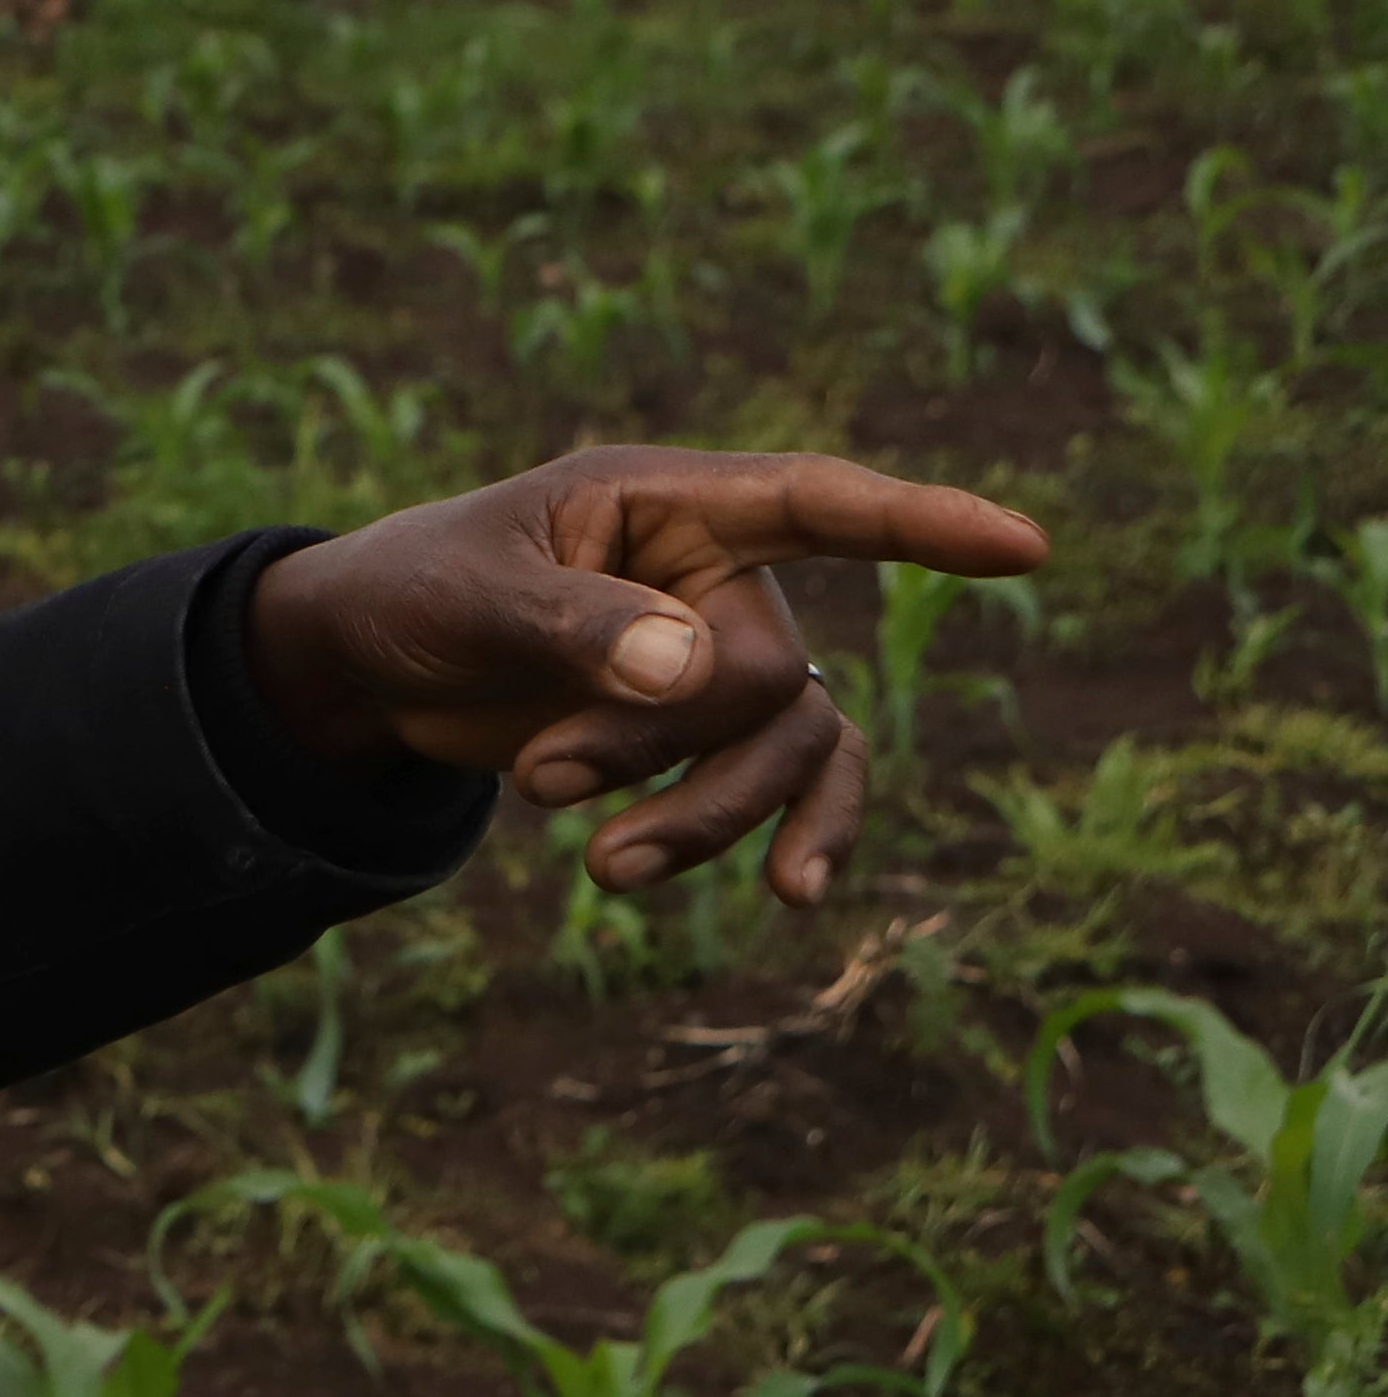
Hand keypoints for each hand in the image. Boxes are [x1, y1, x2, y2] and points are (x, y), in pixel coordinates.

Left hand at [237, 445, 1047, 907]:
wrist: (370, 663)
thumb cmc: (416, 593)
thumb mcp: (474, 597)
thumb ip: (577, 627)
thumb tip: (693, 669)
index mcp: (665, 502)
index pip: (816, 501)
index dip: (920, 522)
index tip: (1025, 547)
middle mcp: (717, 572)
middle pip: (766, 673)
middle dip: (662, 745)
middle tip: (542, 779)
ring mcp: (722, 652)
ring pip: (785, 743)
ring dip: (706, 814)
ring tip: (600, 871)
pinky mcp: (708, 728)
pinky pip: (794, 778)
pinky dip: (794, 832)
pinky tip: (795, 895)